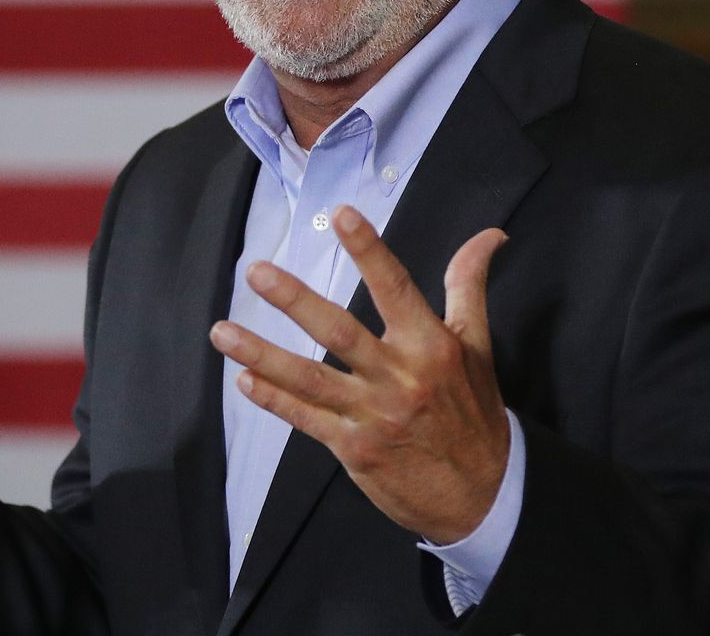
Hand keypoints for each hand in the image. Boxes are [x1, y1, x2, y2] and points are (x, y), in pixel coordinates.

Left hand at [209, 206, 509, 543]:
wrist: (484, 494)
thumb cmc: (474, 412)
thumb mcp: (478, 346)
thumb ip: (468, 287)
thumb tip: (488, 234)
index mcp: (432, 346)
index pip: (396, 288)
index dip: (369, 250)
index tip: (341, 214)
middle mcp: (401, 378)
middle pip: (340, 332)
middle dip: (296, 301)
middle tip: (256, 272)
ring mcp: (374, 415)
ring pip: (310, 379)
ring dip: (262, 355)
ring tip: (222, 332)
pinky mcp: (354, 448)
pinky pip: (306, 419)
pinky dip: (274, 400)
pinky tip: (243, 380)